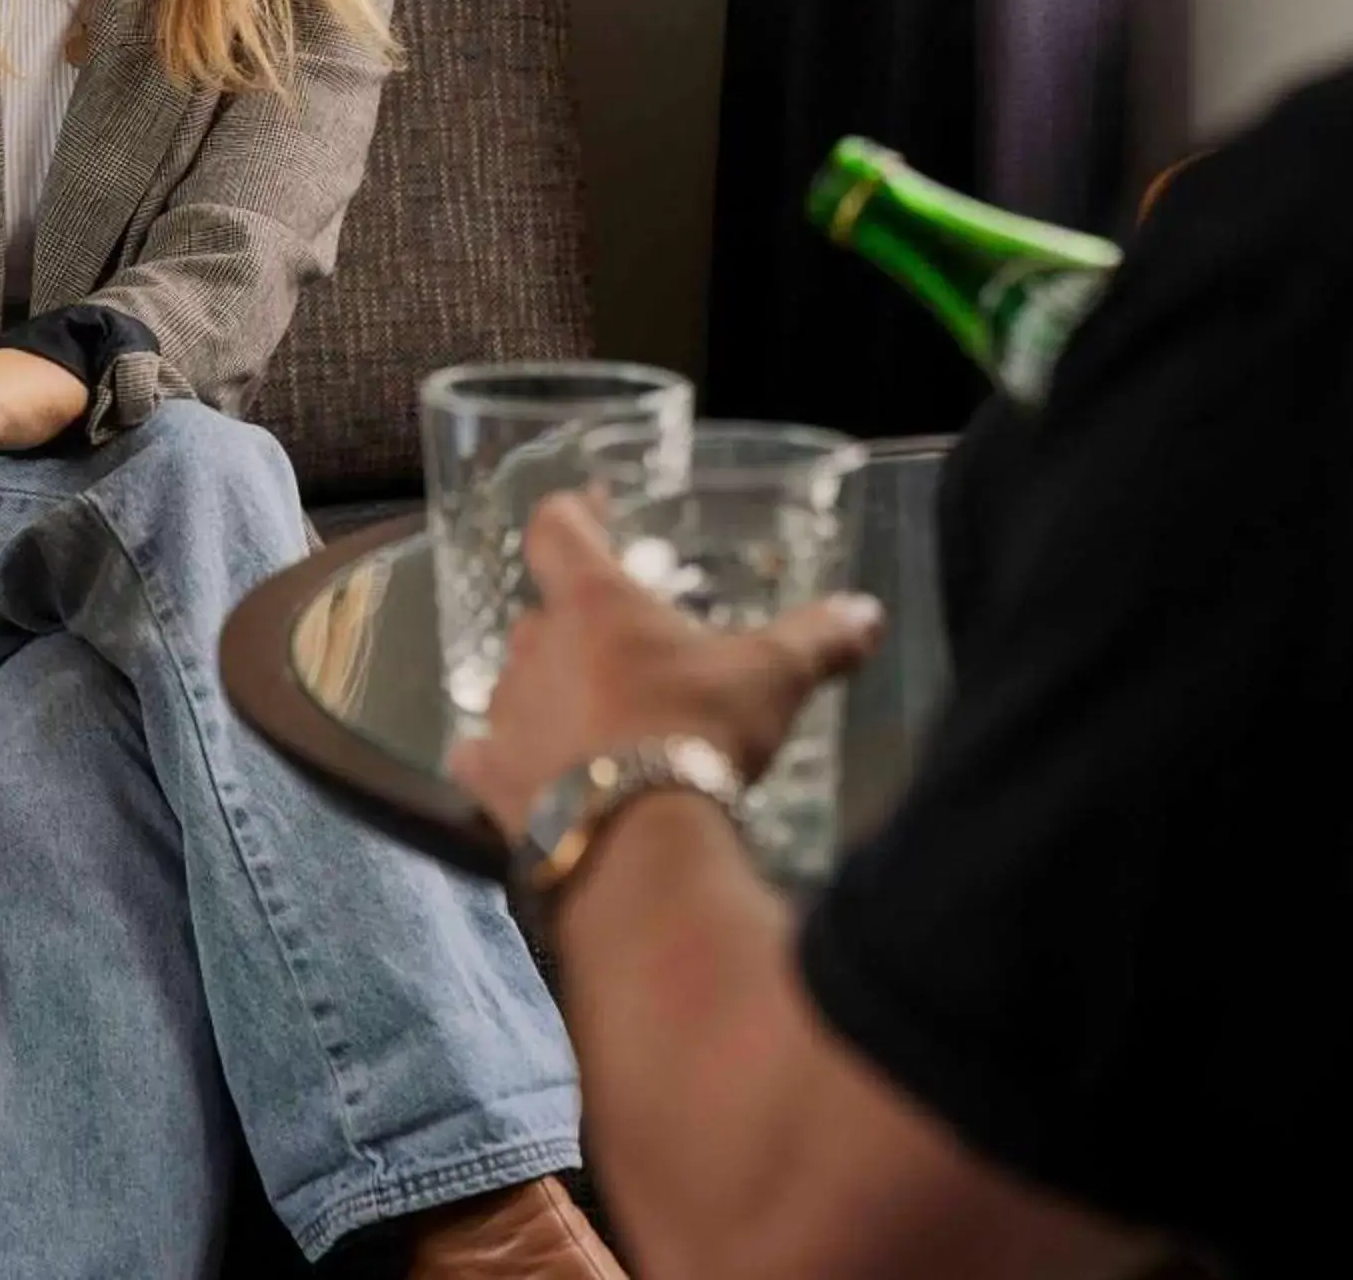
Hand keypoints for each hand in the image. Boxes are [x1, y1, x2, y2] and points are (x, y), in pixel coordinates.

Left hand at [446, 495, 886, 843]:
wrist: (639, 844)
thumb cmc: (699, 734)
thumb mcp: (773, 679)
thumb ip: (818, 639)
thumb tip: (870, 614)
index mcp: (595, 602)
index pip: (557, 527)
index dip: (573, 514)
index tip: (593, 509)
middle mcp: (535, 645)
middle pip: (542, 614)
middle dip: (576, 625)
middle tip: (622, 646)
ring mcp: (504, 713)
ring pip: (516, 682)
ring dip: (547, 691)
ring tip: (593, 720)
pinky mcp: (488, 780)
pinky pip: (482, 755)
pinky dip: (502, 759)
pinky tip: (530, 775)